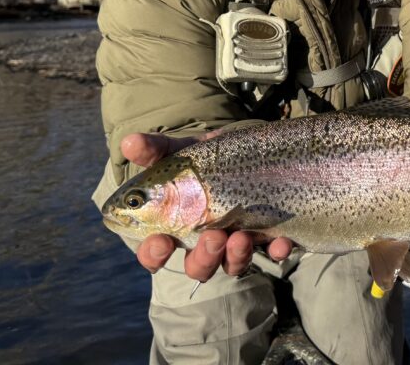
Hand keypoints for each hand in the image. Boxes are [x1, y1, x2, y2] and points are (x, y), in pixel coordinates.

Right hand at [120, 131, 293, 280]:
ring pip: (233, 264)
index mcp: (176, 226)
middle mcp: (205, 241)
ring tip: (240, 237)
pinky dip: (277, 250)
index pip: (156, 252)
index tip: (161, 242)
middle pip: (198, 266)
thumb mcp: (180, 152)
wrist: (245, 149)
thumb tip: (128, 142)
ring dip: (236, 257)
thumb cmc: (203, 160)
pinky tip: (281, 242)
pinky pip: (274, 251)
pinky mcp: (268, 236)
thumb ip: (154, 149)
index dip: (154, 254)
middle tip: (212, 237)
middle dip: (204, 258)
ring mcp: (237, 241)